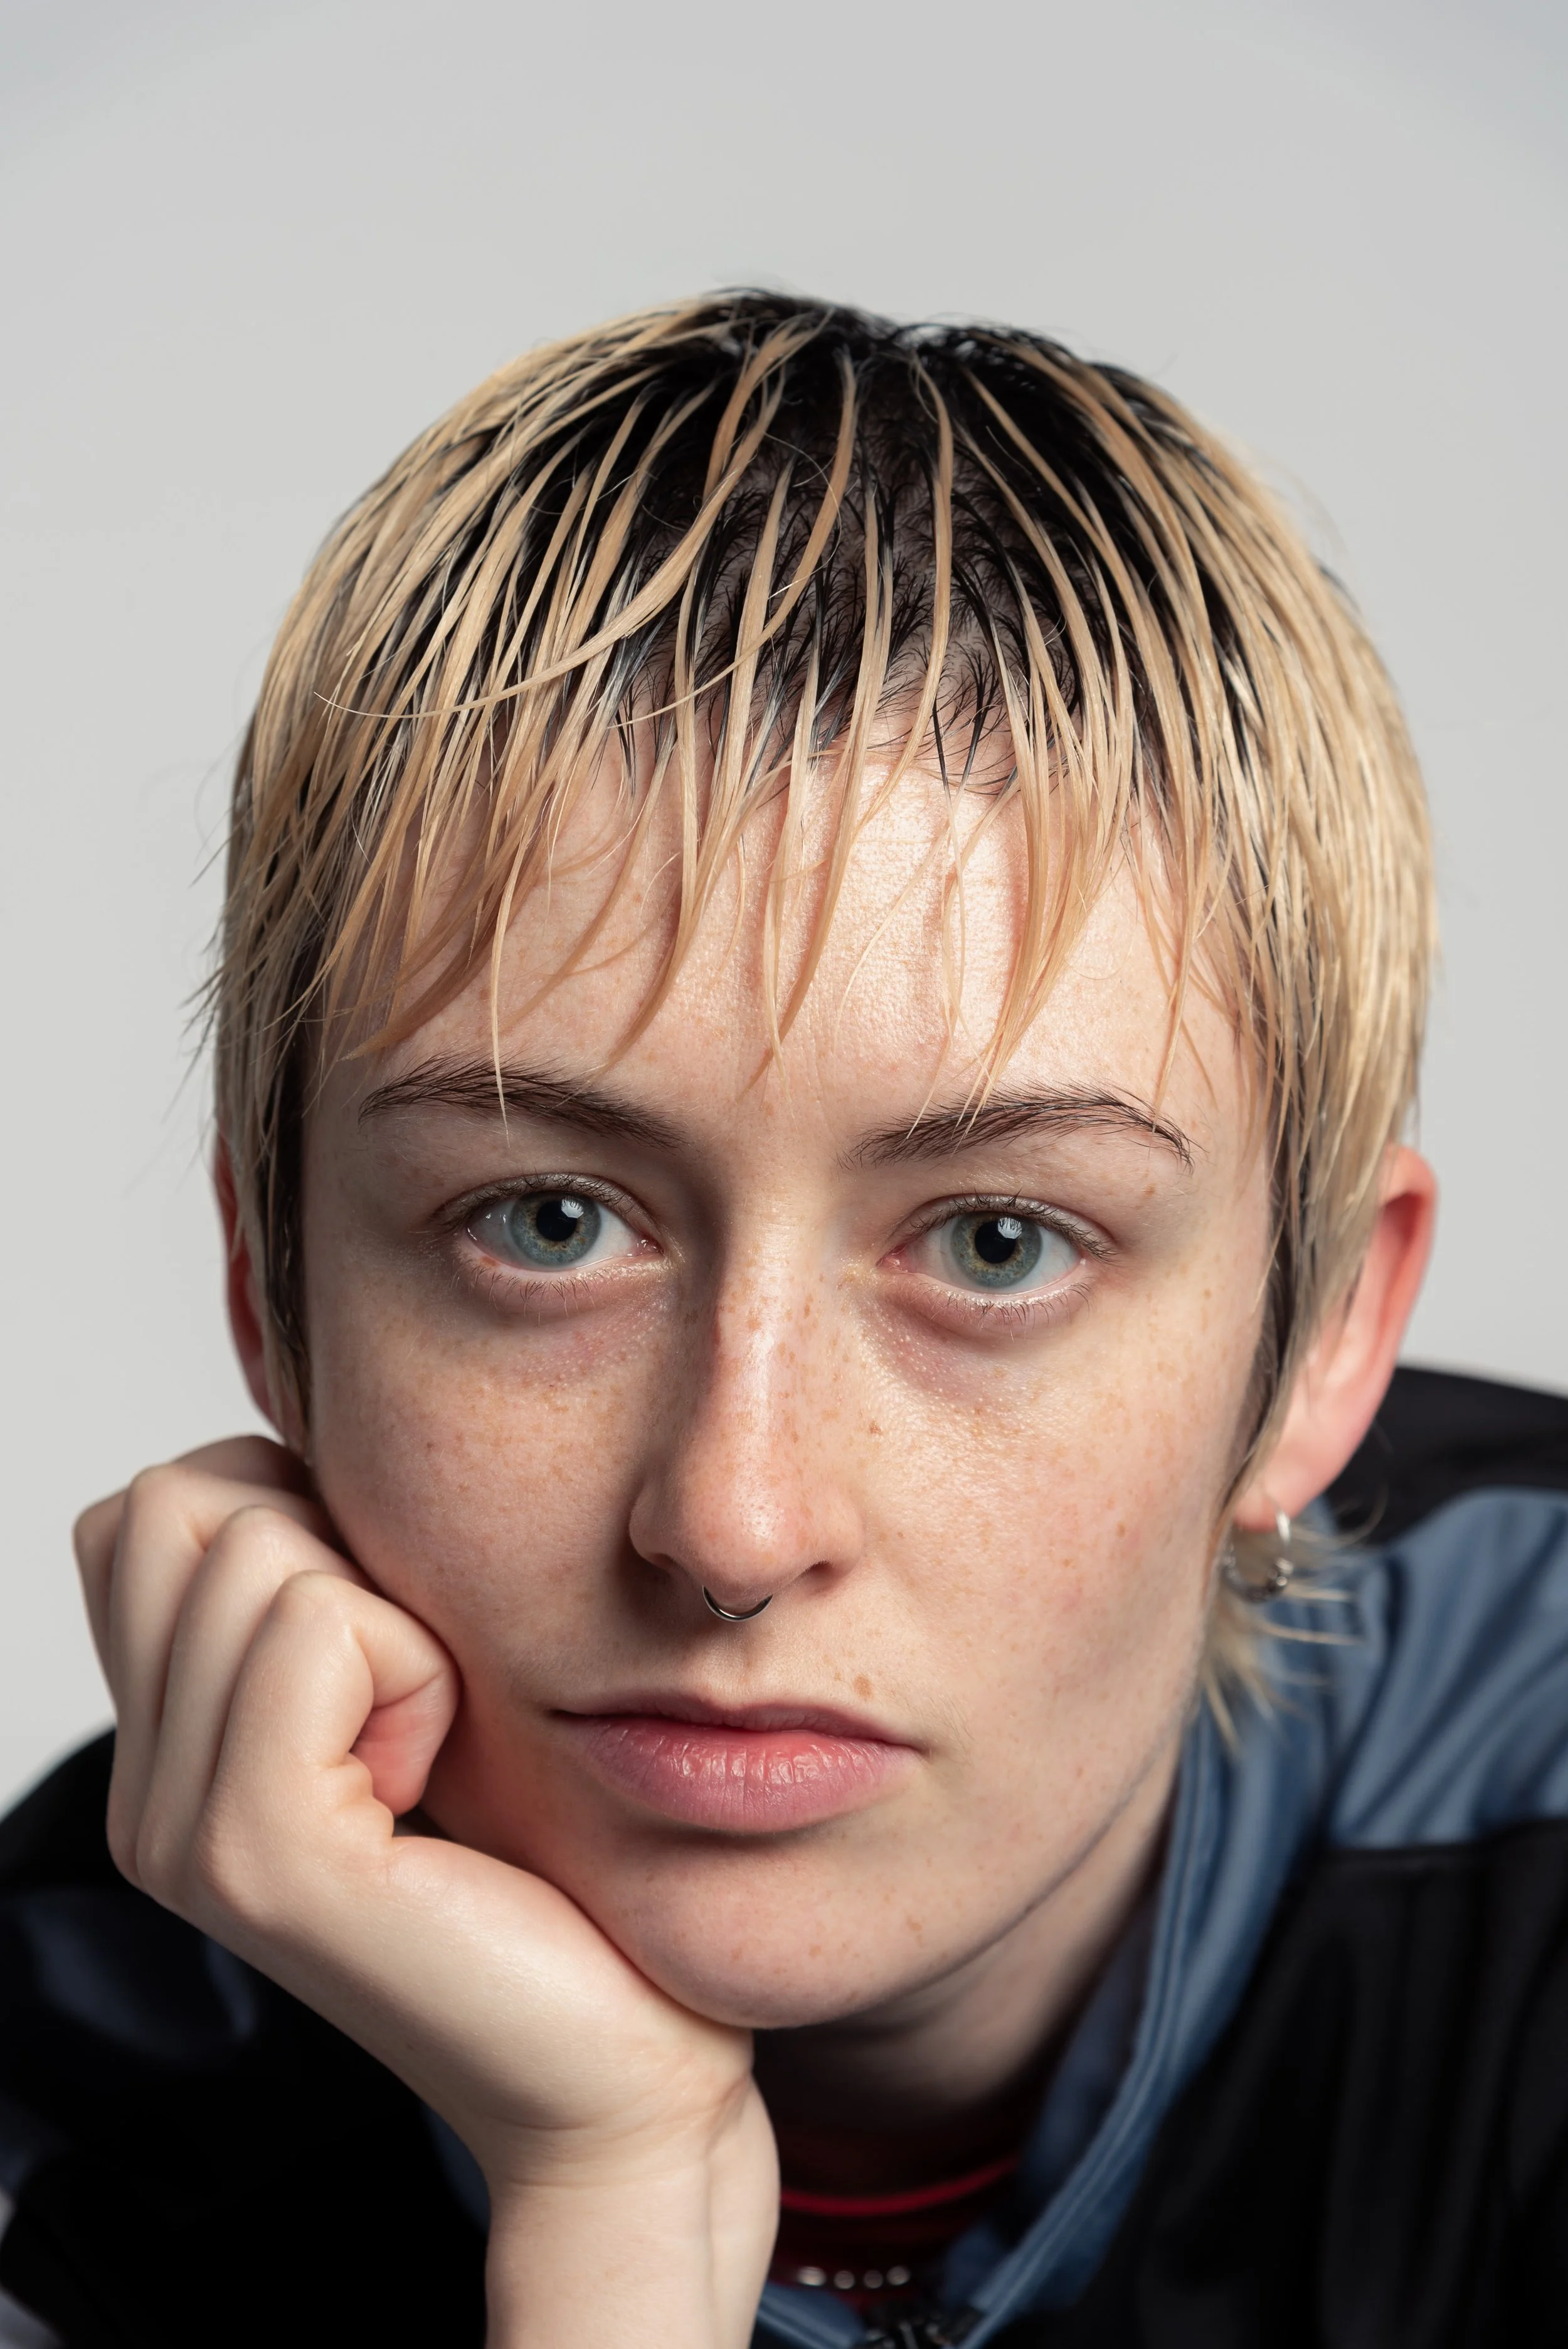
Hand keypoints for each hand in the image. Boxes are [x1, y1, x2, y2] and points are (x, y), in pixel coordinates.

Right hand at [75, 1439, 777, 2348]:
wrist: (618, 2065)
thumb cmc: (546, 1864)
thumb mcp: (418, 1685)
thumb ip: (331, 1585)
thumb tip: (315, 1444)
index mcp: (169, 1748)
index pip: (150, 1509)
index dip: (285, 1513)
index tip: (385, 1632)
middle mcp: (143, 1793)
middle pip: (175, 1504)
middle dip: (320, 1542)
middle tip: (408, 1685)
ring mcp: (183, 1832)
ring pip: (251, 1549)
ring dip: (386, 1610)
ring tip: (427, 1739)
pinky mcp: (261, 1855)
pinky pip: (316, 1629)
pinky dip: (413, 1665)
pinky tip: (437, 1770)